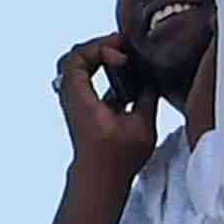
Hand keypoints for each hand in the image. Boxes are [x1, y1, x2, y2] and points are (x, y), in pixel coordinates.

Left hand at [54, 36, 160, 178]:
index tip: (122, 55)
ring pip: (77, 66)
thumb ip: (147, 98)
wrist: (100, 178)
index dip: (100, 48)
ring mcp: (74, 101)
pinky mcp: (82, 107)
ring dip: (98, 58)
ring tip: (120, 56)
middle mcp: (72, 97)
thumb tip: (152, 80)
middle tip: (121, 46)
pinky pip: (84, 78)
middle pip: (75, 56)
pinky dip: (100, 71)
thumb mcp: (142, 126)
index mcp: (81, 98)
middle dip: (98, 47)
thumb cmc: (117, 158)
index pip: (78, 57)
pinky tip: (121, 76)